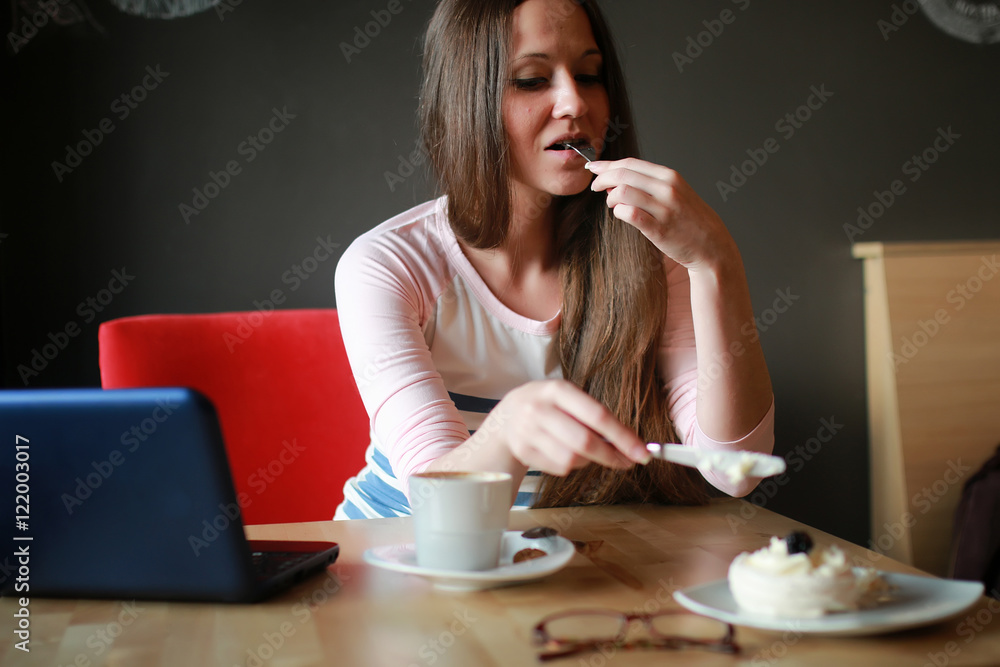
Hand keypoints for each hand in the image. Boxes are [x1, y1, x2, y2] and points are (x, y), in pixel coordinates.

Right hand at [480, 379, 648, 475]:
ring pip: (572, 459)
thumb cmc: (547, 407)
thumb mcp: (566, 399)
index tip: (641, 451)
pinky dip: (570, 466)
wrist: (505, 418)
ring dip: (588, 461)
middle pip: (584, 441)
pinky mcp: (523, 451)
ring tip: (588, 453)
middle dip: (611, 456)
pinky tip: (564, 453)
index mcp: (557, 390)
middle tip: (627, 462)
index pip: (597, 415)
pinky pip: (559, 468)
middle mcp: (539, 409)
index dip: (622, 436)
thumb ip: (594, 416)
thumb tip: (630, 442)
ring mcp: (528, 431)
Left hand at [587, 158, 735, 270]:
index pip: (630, 163)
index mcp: (670, 176)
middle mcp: (667, 189)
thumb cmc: (690, 220)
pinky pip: (630, 214)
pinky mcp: (659, 229)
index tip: (594, 168)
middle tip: (595, 187)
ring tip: (612, 204)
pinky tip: (621, 214)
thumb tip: (616, 179)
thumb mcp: (675, 193)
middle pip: (623, 175)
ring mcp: (664, 209)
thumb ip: (648, 185)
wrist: (712, 245)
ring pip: (623, 192)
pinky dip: (619, 212)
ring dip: (611, 197)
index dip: (608, 165)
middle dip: (602, 179)